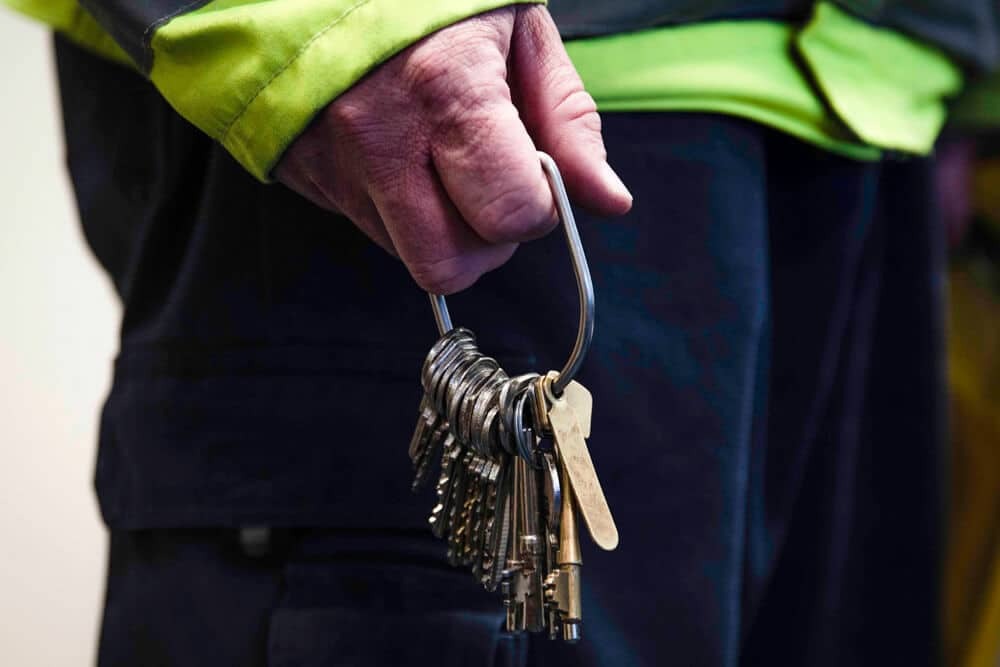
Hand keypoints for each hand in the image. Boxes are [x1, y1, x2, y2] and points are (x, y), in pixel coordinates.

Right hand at [275, 5, 631, 294]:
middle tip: (494, 189)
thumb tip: (608, 200)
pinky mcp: (302, 175)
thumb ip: (568, 121)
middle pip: (450, 262)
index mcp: (445, 87)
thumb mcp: (519, 30)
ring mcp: (332, 161)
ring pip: (407, 256)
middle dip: (487, 242)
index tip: (536, 177)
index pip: (508, 214)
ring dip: (444, 231)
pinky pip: (369, 230)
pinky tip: (404, 158)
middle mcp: (379, 136)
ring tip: (446, 166)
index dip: (537, 207)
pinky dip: (401, 212)